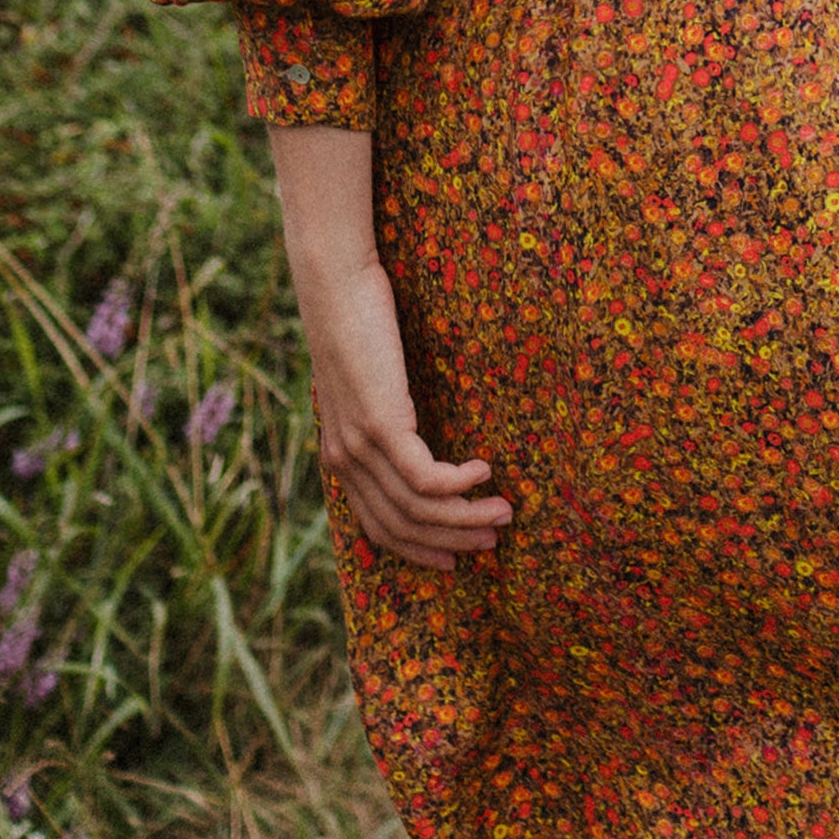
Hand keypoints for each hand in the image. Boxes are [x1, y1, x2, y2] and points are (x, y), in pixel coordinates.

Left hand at [269, 124, 512, 568]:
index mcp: (338, 456)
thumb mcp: (367, 379)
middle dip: (450, 541)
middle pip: (401, 528)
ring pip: (418, 509)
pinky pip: (427, 478)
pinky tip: (487, 469)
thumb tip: (414, 429)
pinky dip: (461, 484)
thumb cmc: (356, 320)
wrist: (333, 283)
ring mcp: (360, 446)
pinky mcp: (381, 425)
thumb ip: (383, 413)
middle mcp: (344, 460)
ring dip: (467, 516)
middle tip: (493, 539)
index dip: (420, 548)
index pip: (378, 528)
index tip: (457, 555)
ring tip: (504, 510)